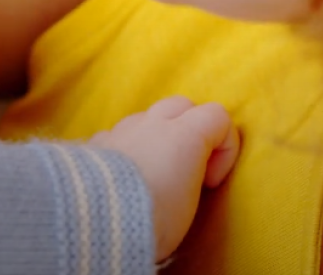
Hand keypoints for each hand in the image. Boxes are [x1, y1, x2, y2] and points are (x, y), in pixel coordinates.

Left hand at [90, 96, 238, 261]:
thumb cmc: (155, 215)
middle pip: (182, 104)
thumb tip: (182, 174)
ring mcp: (122, 129)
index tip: (211, 181)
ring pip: (147, 117)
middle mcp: (152, 123)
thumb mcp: (190, 202)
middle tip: (188, 169)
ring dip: (157, 136)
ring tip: (154, 173)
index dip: (225, 147)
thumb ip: (192, 176)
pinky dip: (127, 148)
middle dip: (191, 129)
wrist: (99, 218)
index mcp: (184, 134)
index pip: (218, 116)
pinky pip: (118, 135)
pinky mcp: (97, 143)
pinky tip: (123, 175)